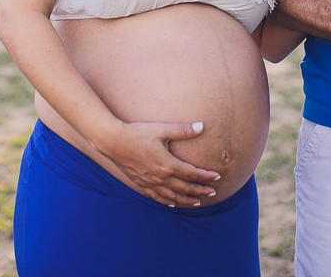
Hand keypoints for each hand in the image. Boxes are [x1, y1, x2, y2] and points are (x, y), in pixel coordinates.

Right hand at [97, 120, 220, 206]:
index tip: (217, 177)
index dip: (206, 176)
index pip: (192, 174)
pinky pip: (156, 196)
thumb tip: (202, 126)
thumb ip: (183, 130)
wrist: (113, 141)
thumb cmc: (138, 133)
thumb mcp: (162, 129)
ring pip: (172, 195)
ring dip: (186, 199)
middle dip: (200, 190)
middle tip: (212, 192)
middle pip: (185, 187)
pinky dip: (166, 201)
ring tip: (197, 202)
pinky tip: (171, 203)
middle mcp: (161, 177)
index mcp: (168, 164)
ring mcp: (150, 182)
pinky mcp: (140, 183)